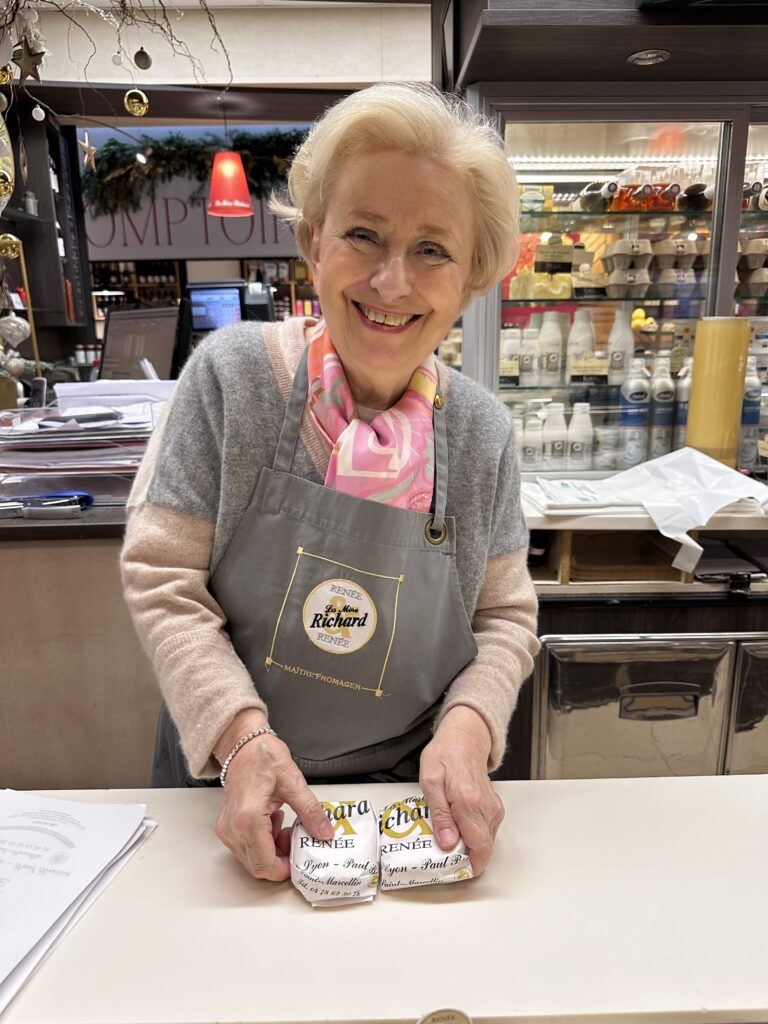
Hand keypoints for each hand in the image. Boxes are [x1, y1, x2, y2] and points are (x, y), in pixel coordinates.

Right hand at [214, 713, 332, 880]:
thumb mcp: (293, 782)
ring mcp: (227, 828)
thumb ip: (311, 812)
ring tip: (285, 825)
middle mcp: (232, 828)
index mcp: (247, 819)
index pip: (265, 864)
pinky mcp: (227, 825)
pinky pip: (246, 846)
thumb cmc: (262, 756)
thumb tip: (325, 832)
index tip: (301, 858)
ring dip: (273, 849)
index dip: (286, 868)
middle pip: (258, 865)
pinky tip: (273, 821)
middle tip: (296, 839)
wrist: (243, 744)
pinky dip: (264, 841)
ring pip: (252, 858)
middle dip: (281, 858)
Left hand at [419, 705, 504, 876]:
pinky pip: (487, 831)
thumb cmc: (445, 756)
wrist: (464, 738)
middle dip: (466, 859)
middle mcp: (486, 807)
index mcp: (468, 802)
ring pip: (486, 841)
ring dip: (469, 847)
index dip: (470, 867)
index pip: (479, 847)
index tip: (456, 872)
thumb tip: (447, 842)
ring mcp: (493, 807)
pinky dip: (474, 836)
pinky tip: (458, 829)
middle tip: (445, 858)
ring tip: (448, 841)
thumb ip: (440, 814)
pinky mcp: (494, 807)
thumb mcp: (430, 781)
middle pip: (484, 848)